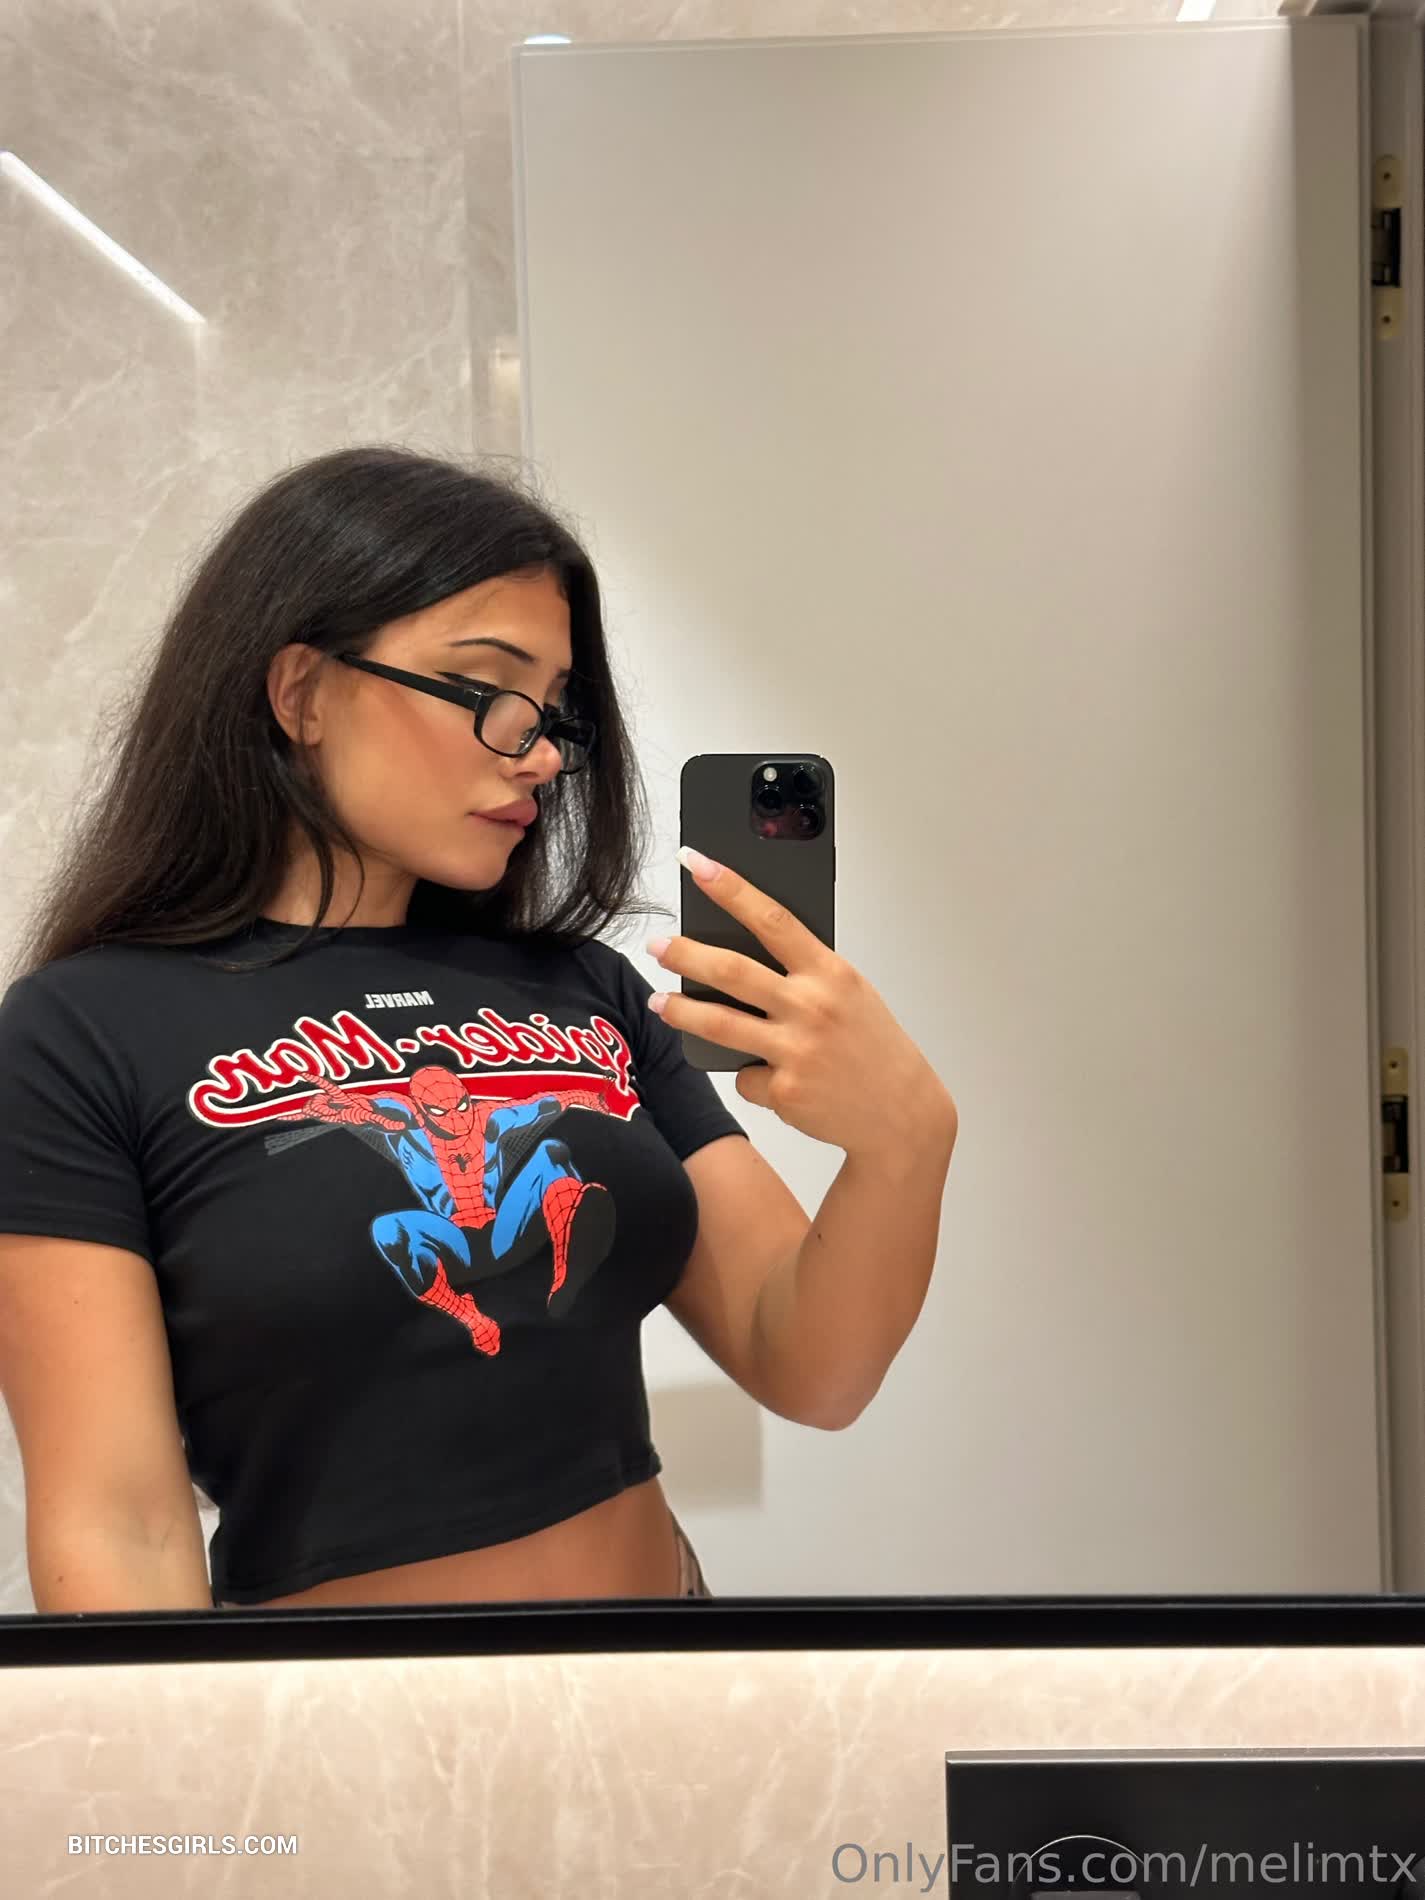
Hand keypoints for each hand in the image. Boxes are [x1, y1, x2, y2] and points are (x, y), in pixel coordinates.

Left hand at [646, 847, 957, 1161]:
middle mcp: (812, 1008)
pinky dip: (749, 1073)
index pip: (772, 919)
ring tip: (658, 1002)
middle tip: (656, 945)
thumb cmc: (873, 1047)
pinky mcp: (784, 1091)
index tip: (697, 864)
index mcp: (831, 974)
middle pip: (731, 972)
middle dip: (685, 954)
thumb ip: (806, 975)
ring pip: (720, 1024)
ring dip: (680, 1011)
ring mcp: (796, 1051)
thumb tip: (743, 957)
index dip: (730, 888)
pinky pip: (745, 1076)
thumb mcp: (851, 996)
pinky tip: (770, 1076)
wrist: (903, 1115)